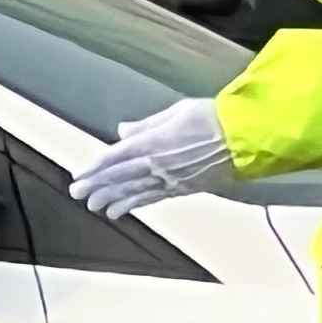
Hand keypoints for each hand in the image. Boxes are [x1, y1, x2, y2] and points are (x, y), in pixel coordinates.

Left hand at [70, 89, 242, 217]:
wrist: (244, 138)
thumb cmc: (212, 117)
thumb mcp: (176, 112)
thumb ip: (147, 124)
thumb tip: (122, 131)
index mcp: (152, 142)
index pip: (115, 157)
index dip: (95, 167)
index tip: (78, 174)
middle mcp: (157, 164)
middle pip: (119, 177)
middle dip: (96, 186)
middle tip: (77, 194)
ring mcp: (170, 179)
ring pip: (133, 191)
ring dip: (112, 199)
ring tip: (95, 207)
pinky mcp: (183, 188)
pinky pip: (153, 198)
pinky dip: (135, 204)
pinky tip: (122, 210)